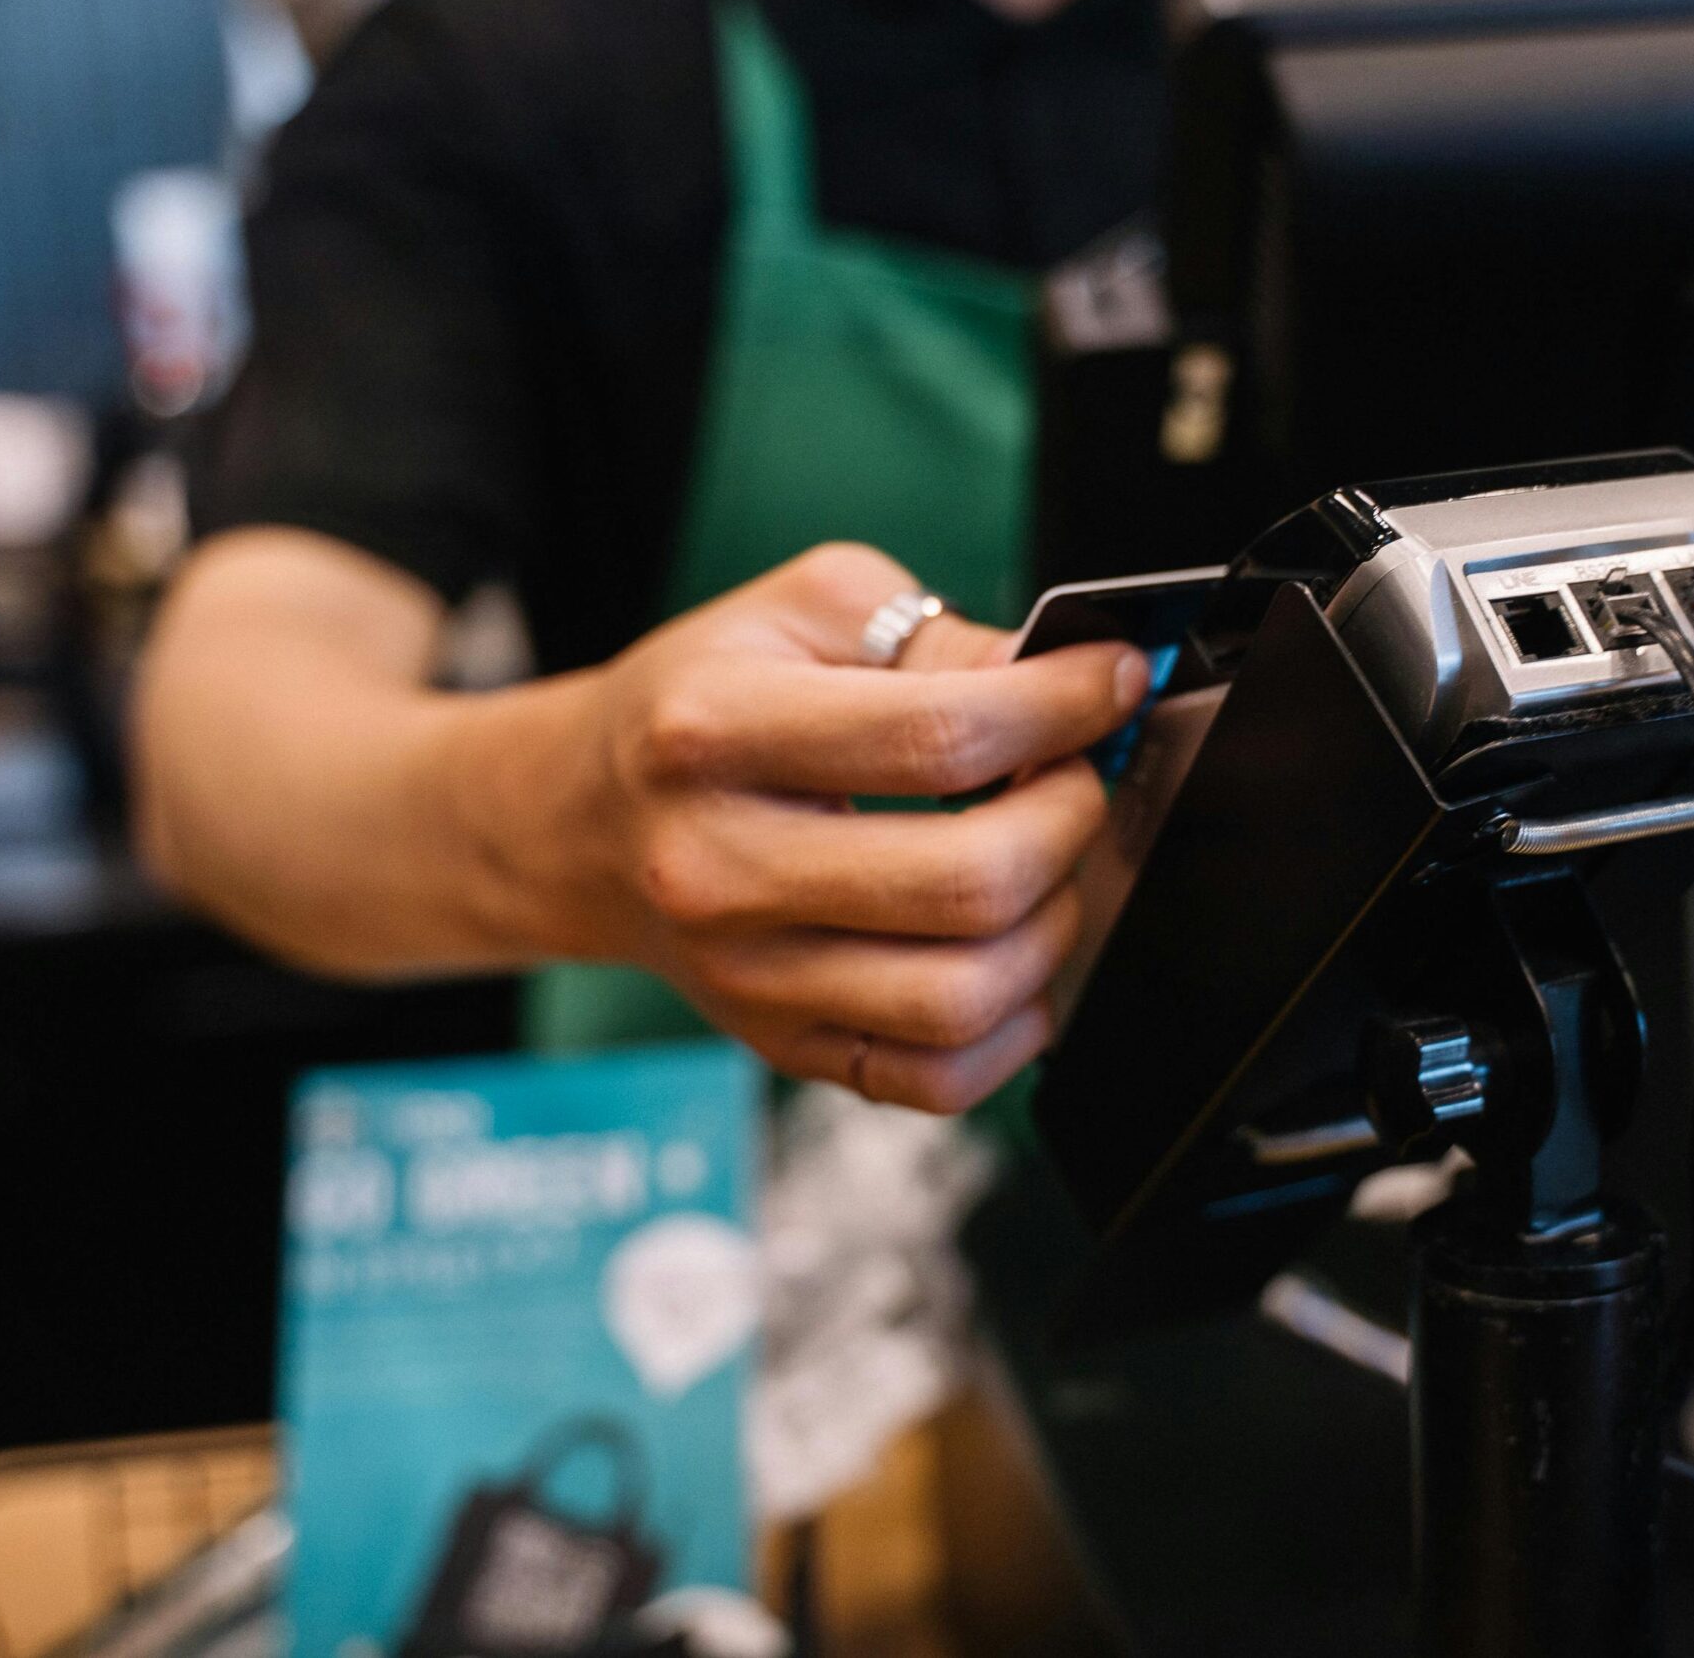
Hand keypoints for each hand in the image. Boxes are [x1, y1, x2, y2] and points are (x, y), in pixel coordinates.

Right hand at [454, 544, 1147, 1111]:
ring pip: (966, 995)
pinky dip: (1014, 1027)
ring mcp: (748, 978)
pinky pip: (938, 1079)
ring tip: (1043, 864)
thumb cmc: (700, 708)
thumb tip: (1064, 683)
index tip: (1112, 683)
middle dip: (1070, 818)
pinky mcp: (780, 1046)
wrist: (580, 823)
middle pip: (968, 880)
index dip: (1063, 709)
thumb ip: (934, 637)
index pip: (940, 736)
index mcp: (712, 732)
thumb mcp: (798, 614)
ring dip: (1053, 923)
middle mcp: (719, 867)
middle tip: (1073, 777)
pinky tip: (1010, 954)